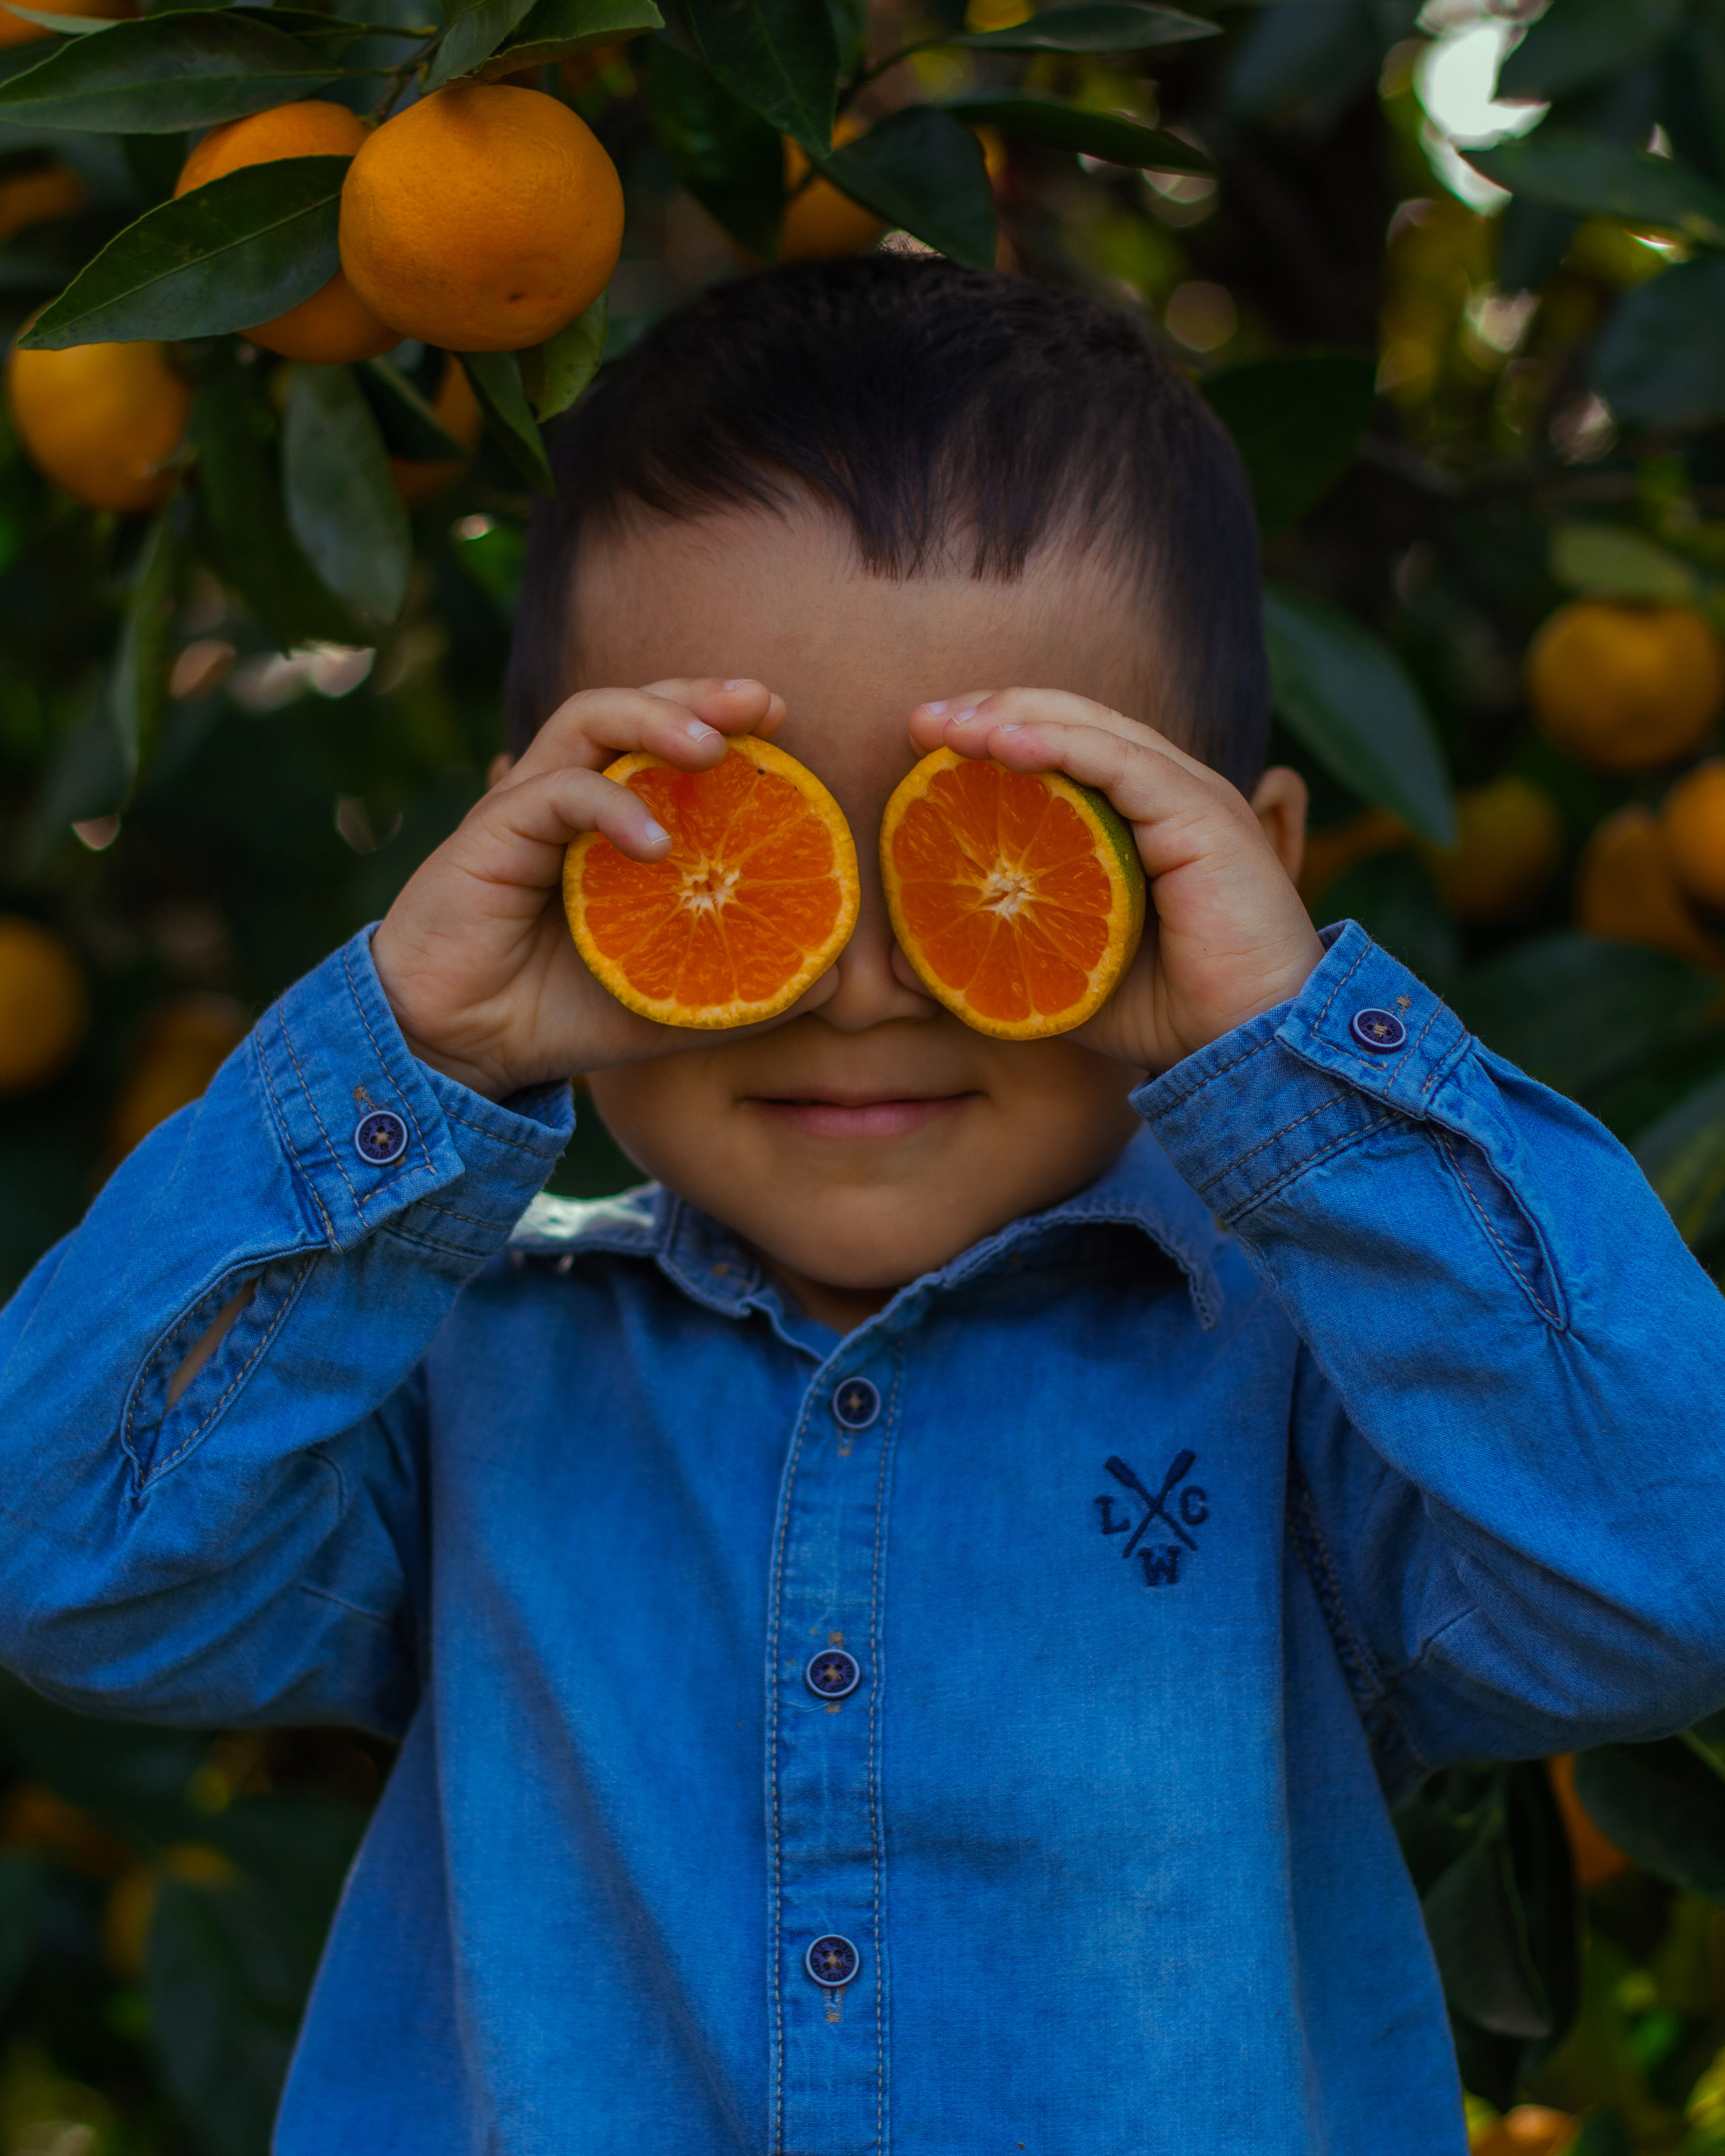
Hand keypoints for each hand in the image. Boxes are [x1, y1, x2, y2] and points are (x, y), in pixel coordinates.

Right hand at [372, 678, 832, 1099]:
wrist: (462, 1046)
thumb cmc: (562, 1011)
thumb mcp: (676, 1001)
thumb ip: (749, 985)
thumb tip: (838, 977)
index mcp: (610, 819)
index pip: (665, 742)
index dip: (719, 718)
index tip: (779, 719)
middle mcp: (568, 794)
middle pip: (631, 705)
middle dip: (697, 693)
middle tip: (762, 702)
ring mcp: (527, 806)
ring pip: (588, 719)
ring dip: (654, 721)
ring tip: (712, 748)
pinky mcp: (491, 832)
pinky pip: (557, 794)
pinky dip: (611, 806)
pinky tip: (654, 844)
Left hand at [905, 690, 1324, 1072]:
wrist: (1249, 1043)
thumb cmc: (1166, 1011)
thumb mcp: (1062, 972)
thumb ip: (999, 952)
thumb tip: (903, 959)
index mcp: (1138, 816)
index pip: (1062, 746)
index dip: (994, 734)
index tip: (923, 745)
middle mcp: (1166, 792)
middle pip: (1070, 721)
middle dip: (990, 712)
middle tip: (920, 722)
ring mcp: (1188, 796)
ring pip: (1092, 728)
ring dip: (1013, 718)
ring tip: (948, 727)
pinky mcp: (1202, 814)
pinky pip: (1121, 762)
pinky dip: (1060, 744)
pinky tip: (1003, 745)